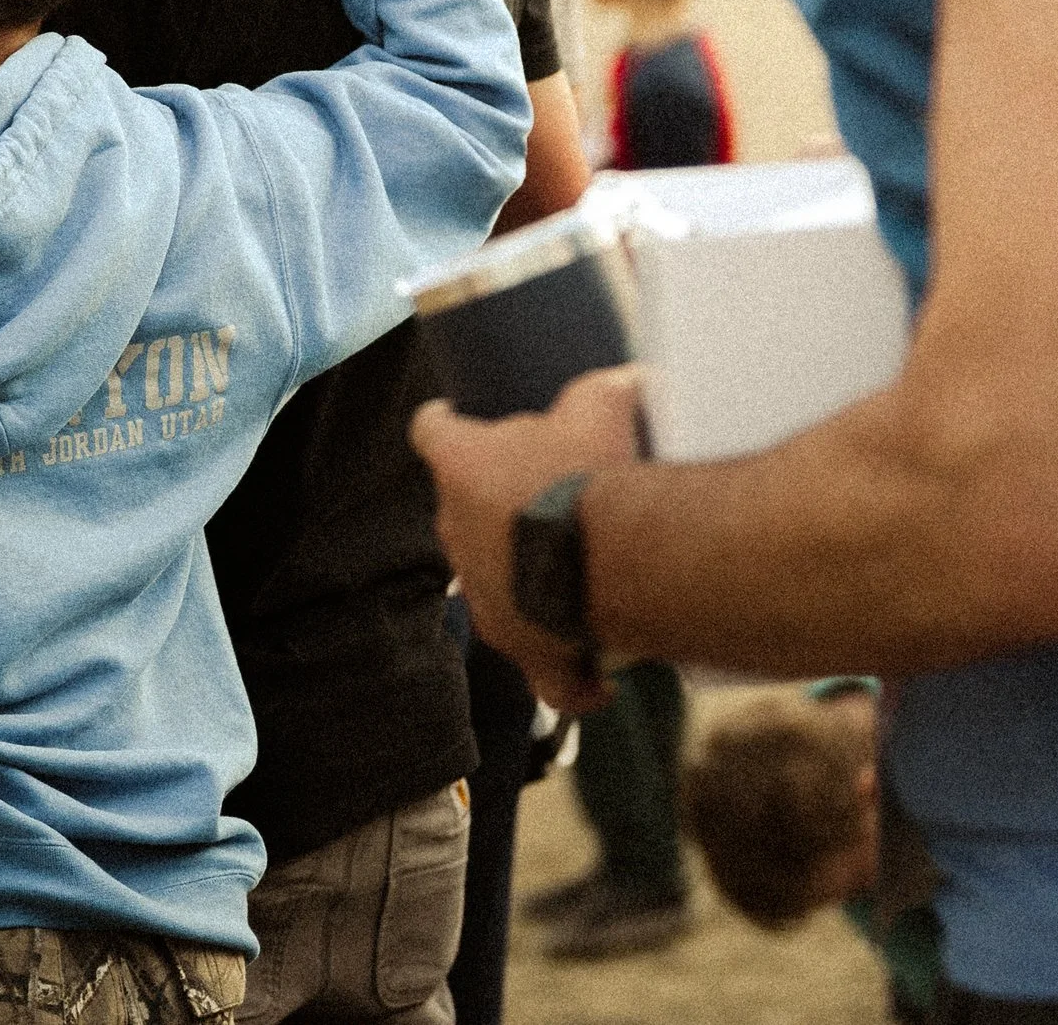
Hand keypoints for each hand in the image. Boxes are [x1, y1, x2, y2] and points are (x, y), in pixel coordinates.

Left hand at [411, 365, 644, 707]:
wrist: (618, 559)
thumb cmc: (598, 473)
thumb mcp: (600, 406)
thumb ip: (601, 391)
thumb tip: (626, 379)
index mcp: (461, 466)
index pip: (430, 431)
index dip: (440, 423)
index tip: (447, 417)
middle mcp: (457, 531)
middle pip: (459, 507)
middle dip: (494, 501)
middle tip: (544, 492)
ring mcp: (483, 595)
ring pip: (492, 580)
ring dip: (524, 572)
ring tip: (574, 568)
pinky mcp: (520, 647)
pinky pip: (540, 669)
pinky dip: (564, 669)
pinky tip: (594, 678)